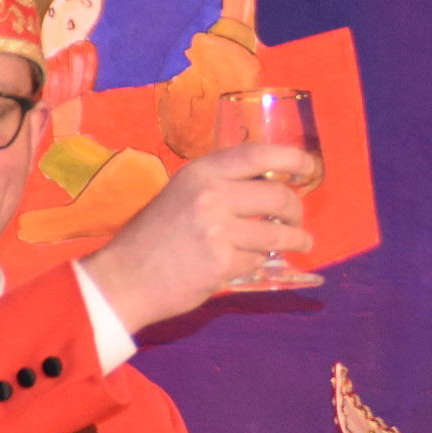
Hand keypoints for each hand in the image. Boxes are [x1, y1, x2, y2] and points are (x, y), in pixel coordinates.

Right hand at [79, 143, 315, 331]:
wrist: (123, 278)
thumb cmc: (155, 236)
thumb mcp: (183, 194)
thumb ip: (222, 186)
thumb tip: (271, 184)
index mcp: (201, 172)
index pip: (258, 154)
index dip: (292, 158)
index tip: (308, 167)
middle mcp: (211, 194)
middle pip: (278, 196)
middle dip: (297, 210)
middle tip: (298, 220)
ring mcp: (218, 229)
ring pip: (278, 232)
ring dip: (295, 239)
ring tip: (299, 242)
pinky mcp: (222, 261)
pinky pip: (258, 259)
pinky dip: (258, 262)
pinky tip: (246, 262)